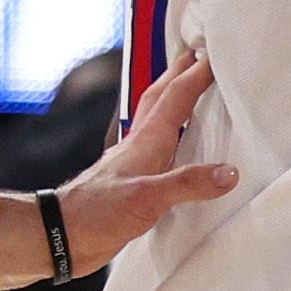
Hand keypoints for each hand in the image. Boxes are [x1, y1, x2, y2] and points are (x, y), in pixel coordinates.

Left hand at [56, 50, 238, 272]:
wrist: (62, 235)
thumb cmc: (97, 213)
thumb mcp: (146, 199)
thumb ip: (187, 184)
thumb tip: (229, 172)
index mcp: (146, 142)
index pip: (176, 99)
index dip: (196, 76)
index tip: (215, 55)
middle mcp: (140, 145)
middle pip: (160, 99)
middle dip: (178, 74)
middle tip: (197, 55)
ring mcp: (133, 162)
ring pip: (156, 120)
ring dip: (172, 100)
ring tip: (188, 90)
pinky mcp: (130, 181)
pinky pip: (156, 147)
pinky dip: (169, 135)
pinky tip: (175, 146)